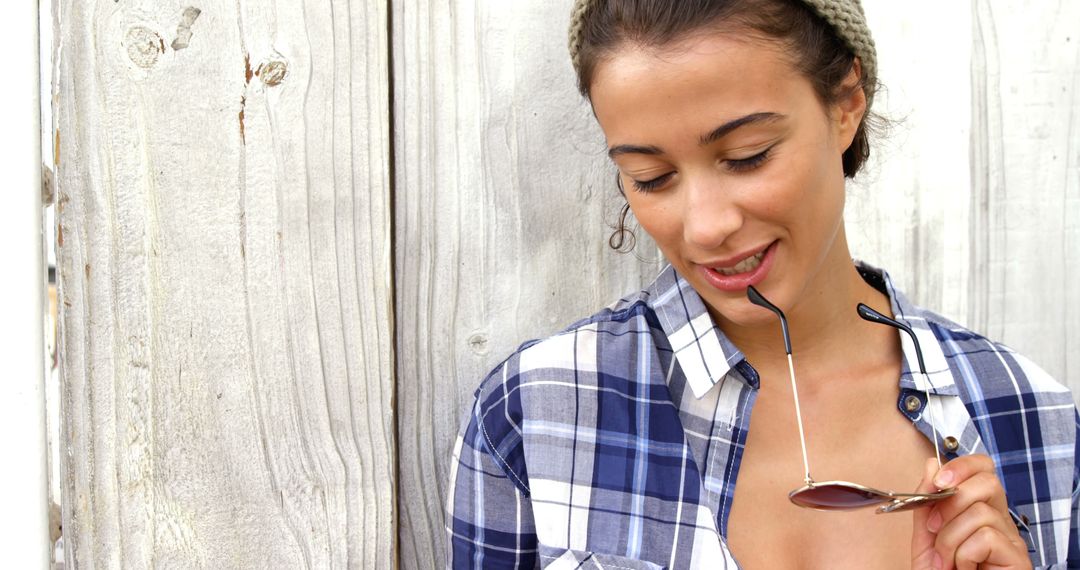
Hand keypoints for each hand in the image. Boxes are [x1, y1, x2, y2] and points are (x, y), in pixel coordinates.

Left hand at [910, 455, 1031, 569]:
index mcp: (979, 509)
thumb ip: (927, 502)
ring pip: (980, 512)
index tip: (936, 482)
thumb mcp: (926, 536)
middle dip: (951, 502)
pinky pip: (986, 537)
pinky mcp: (1017, 558)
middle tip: (933, 529)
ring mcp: (1012, 539)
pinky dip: (963, 555)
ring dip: (950, 539)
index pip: (984, 467)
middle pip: (988, 481)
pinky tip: (963, 569)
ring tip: (946, 562)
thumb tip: (932, 464)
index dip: (961, 466)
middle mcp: (1001, 520)